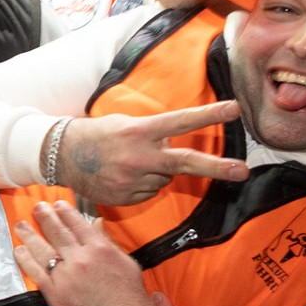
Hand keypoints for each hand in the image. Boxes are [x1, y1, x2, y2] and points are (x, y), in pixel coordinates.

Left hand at [12, 200, 155, 305]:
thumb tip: (96, 223)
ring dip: (29, 235)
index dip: (65, 212)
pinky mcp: (55, 294)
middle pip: (57, 232)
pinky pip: (36, 273)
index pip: (77, 223)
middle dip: (45, 217)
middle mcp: (81, 259)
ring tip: (20, 224)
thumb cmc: (130, 297)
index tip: (57, 205)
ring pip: (43, 249)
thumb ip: (108, 241)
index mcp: (100, 248)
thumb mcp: (127, 262)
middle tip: (37, 208)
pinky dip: (26, 260)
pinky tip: (19, 250)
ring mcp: (66, 276)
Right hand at [50, 102, 247, 205]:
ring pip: (164, 178)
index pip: (180, 122)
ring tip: (130, 162)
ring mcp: (132, 180)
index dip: (209, 115)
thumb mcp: (126, 124)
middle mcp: (138, 156)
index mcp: (139, 131)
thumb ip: (153, 134)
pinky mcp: (126, 197)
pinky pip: (149, 191)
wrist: (61, 156)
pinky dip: (142, 184)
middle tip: (244, 171)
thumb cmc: (98, 134)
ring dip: (156, 170)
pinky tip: (123, 175)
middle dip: (218, 167)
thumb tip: (176, 145)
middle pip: (185, 162)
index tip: (234, 109)